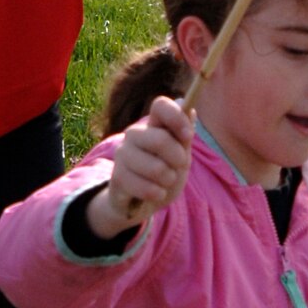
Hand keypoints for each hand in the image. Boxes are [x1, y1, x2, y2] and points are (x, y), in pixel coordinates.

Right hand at [88, 95, 193, 235]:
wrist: (140, 203)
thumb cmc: (163, 175)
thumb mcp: (180, 156)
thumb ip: (184, 136)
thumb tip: (190, 110)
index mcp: (152, 125)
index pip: (160, 105)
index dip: (177, 117)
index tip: (188, 136)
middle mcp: (134, 134)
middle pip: (160, 139)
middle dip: (177, 159)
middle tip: (177, 169)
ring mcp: (122, 154)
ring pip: (155, 167)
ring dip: (168, 180)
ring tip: (164, 183)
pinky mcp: (117, 177)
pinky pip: (146, 187)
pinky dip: (157, 194)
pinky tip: (155, 193)